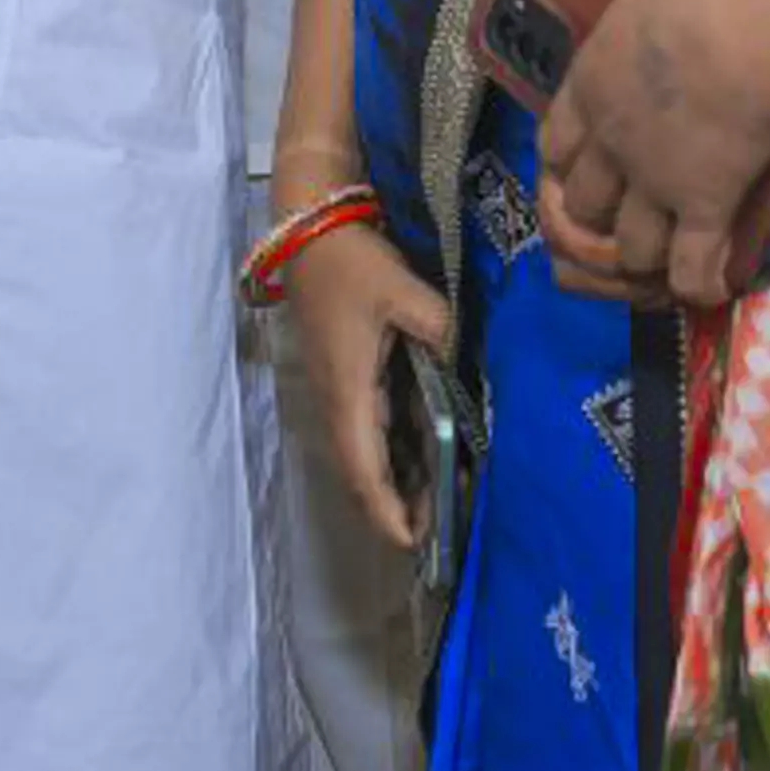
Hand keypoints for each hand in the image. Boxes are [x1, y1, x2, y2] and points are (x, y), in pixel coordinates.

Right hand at [275, 213, 453, 550]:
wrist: (308, 227)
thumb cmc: (349, 262)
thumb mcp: (398, 288)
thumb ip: (437, 325)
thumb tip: (461, 353)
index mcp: (349, 390)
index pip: (364, 468)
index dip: (387, 510)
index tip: (412, 543)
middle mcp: (340, 400)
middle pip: (365, 473)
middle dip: (399, 509)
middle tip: (444, 534)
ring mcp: (341, 390)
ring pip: (368, 454)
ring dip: (399, 483)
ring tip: (444, 504)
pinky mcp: (347, 376)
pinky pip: (372, 430)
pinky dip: (397, 454)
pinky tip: (430, 456)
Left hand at [537, 0, 769, 307]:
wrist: (756, 19)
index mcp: (593, 77)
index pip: (556, 140)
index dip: (567, 161)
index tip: (581, 167)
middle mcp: (610, 137)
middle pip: (583, 203)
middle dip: (599, 219)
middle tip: (626, 222)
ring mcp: (653, 179)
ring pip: (628, 245)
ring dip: (643, 256)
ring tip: (664, 259)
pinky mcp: (704, 208)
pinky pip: (691, 267)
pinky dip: (697, 284)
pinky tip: (710, 289)